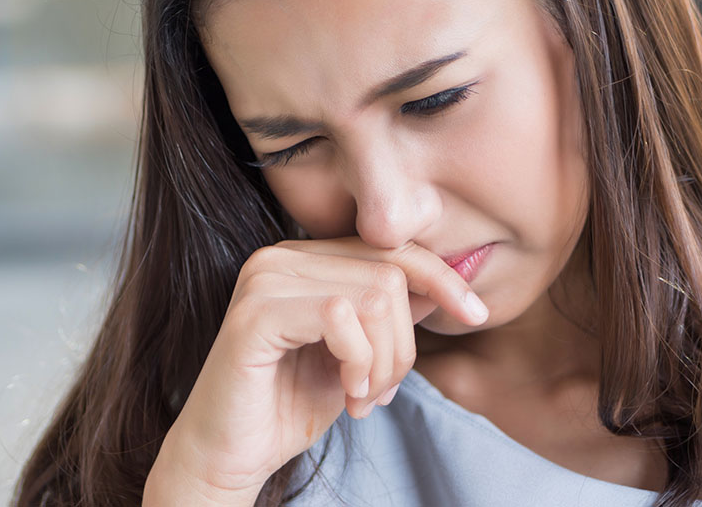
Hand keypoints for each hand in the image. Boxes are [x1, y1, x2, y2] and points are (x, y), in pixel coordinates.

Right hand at [147, 237, 488, 501]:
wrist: (226, 455)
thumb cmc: (285, 407)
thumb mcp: (356, 357)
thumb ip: (389, 316)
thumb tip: (444, 284)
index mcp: (300, 259)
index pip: (389, 247)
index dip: (440, 278)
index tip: (475, 315)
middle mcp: (278, 257)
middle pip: (390, 273)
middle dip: (404, 344)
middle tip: (381, 392)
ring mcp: (263, 280)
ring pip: (375, 296)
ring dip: (384, 360)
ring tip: (363, 397)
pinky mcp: (254, 314)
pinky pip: (340, 318)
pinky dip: (359, 363)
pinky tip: (347, 394)